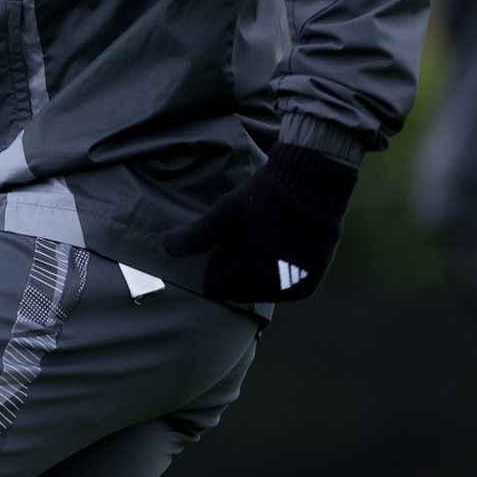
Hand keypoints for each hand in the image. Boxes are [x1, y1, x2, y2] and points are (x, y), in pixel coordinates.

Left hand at [162, 141, 357, 302]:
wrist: (313, 184)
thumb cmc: (263, 197)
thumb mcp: (224, 213)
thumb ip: (195, 236)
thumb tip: (163, 247)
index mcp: (245, 275)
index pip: (215, 287)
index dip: (217, 262)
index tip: (229, 240)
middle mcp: (271, 289)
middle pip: (238, 291)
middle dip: (237, 270)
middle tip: (250, 238)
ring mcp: (293, 289)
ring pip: (260, 291)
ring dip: (259, 273)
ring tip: (268, 240)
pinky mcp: (310, 284)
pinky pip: (283, 289)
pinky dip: (280, 274)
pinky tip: (284, 248)